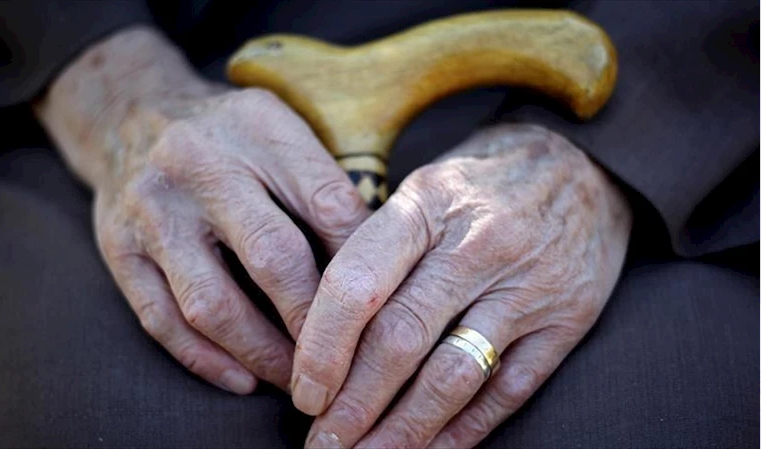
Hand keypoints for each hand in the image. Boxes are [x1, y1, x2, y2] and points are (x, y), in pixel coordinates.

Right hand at [35, 27, 368, 392]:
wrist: (128, 116)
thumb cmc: (229, 135)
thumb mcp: (282, 131)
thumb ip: (324, 187)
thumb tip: (375, 267)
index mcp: (257, 127)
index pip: (327, 205)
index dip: (359, 266)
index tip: (380, 310)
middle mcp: (199, 165)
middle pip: (272, 256)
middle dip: (312, 320)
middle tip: (344, 361)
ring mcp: (153, 211)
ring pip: (211, 304)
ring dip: (261, 353)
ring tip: (297, 379)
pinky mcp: (118, 250)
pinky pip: (161, 320)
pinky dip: (206, 360)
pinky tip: (243, 379)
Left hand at [292, 124, 631, 447]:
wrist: (584, 164)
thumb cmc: (484, 179)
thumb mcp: (425, 185)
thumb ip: (379, 247)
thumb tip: (322, 327)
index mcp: (427, 204)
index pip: (358, 283)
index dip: (322, 347)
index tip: (304, 391)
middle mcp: (477, 246)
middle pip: (400, 340)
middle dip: (353, 404)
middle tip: (322, 442)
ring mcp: (527, 288)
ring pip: (452, 377)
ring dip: (402, 430)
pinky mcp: (566, 322)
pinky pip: (507, 390)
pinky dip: (463, 431)